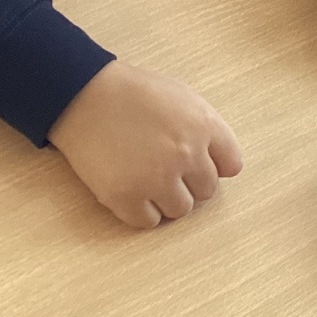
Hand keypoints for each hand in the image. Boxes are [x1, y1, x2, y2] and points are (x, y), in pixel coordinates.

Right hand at [47, 61, 242, 229]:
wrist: (84, 97)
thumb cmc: (134, 94)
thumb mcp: (183, 98)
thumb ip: (208, 130)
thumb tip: (222, 165)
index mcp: (204, 126)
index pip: (231, 165)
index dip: (213, 165)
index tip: (197, 162)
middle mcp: (186, 154)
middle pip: (206, 191)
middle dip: (189, 181)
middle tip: (165, 167)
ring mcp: (157, 178)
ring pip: (180, 210)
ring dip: (166, 199)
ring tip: (146, 177)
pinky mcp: (127, 198)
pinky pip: (149, 222)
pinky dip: (141, 211)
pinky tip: (130, 188)